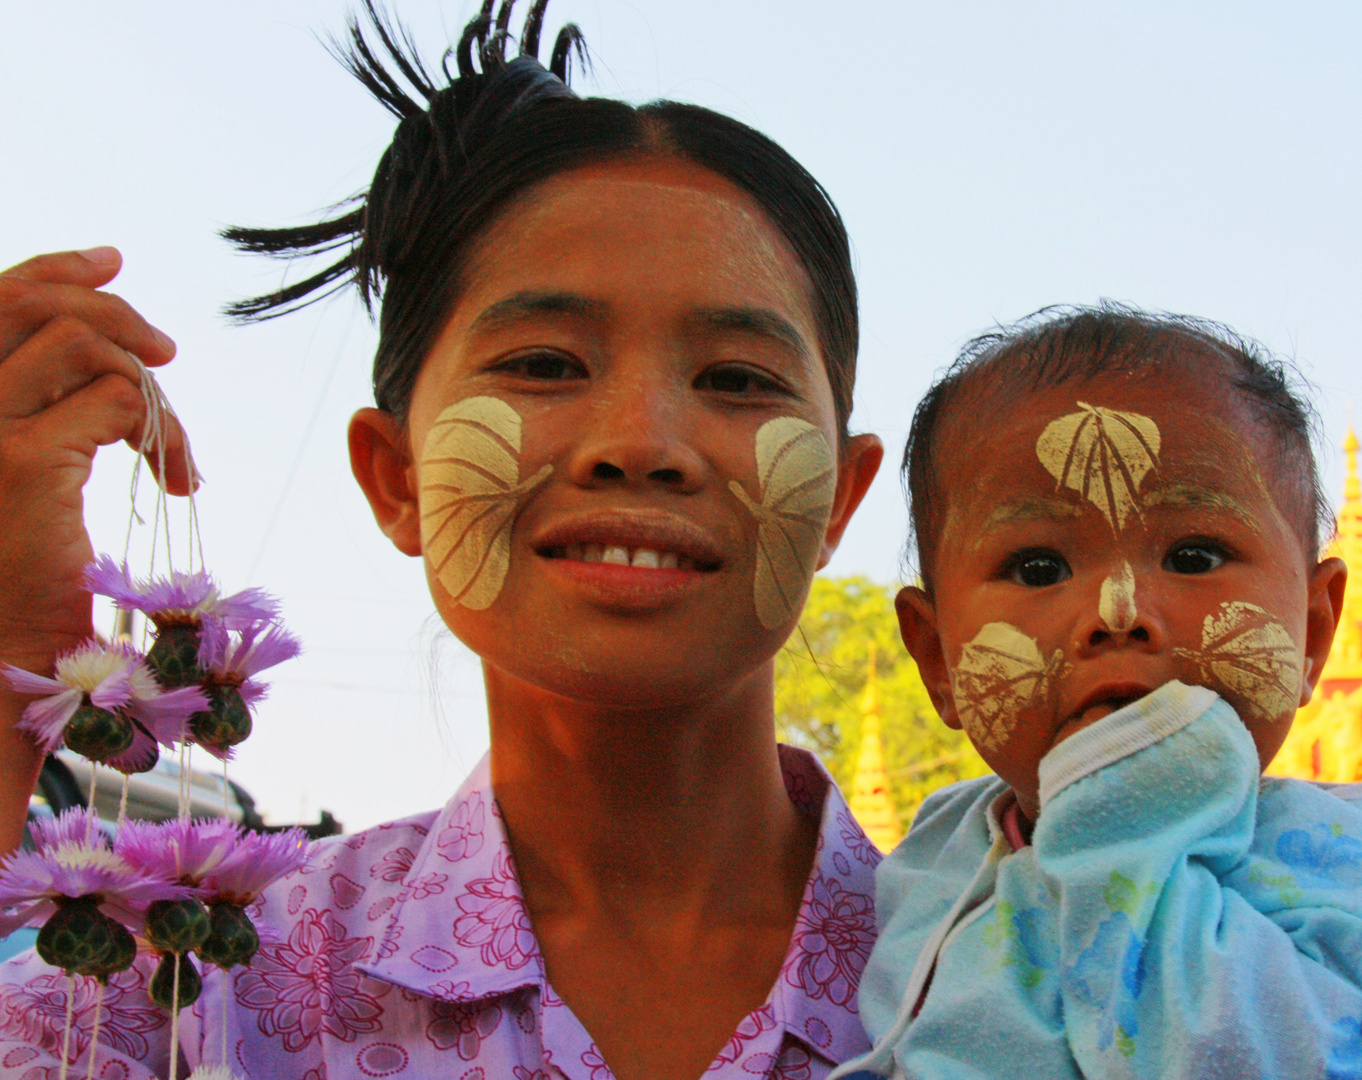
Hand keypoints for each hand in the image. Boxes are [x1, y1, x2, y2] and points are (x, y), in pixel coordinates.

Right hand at [0, 247, 192, 671]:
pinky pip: (117, 402)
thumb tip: (107, 342)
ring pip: (83, 345)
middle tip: (167, 351)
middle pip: (30, 301)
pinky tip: (177, 479)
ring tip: (172, 453)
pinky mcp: (24, 466)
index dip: (54, 268)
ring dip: (148, 388)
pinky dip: (163, 432)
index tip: (113, 262)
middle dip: (112, 309)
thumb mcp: (26, 475)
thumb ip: (45, 406)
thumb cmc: (16, 584)